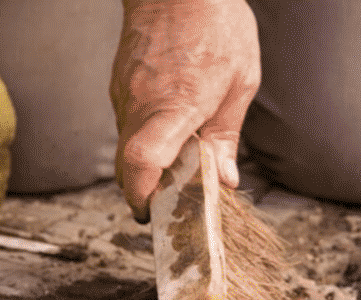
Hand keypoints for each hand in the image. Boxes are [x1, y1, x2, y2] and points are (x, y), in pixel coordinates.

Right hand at [111, 0, 259, 222]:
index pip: (143, 161)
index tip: (155, 214)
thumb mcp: (241, 81)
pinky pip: (128, 125)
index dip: (145, 195)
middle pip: (127, 167)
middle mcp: (141, 103)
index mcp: (176, 105)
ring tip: (178, 168)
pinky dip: (145, 141)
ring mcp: (124, 94)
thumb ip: (227, 136)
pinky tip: (171, 134)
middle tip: (172, 204)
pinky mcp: (119, 85)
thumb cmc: (215, 23)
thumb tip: (226, 181)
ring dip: (148, 167)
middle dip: (146, 193)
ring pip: (126, 148)